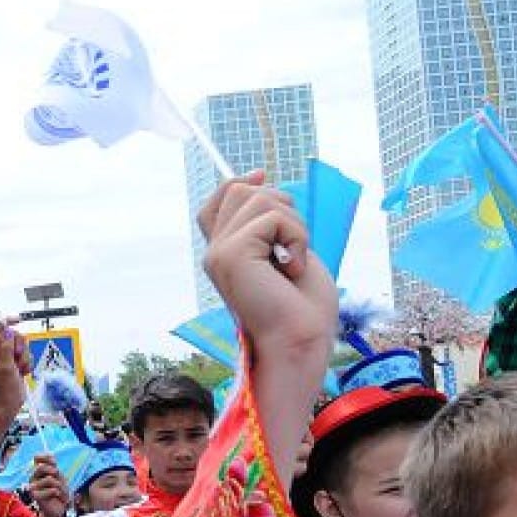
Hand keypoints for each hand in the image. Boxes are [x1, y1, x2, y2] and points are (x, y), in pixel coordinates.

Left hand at [0, 321, 32, 419]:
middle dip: (20, 346)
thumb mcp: (6, 369)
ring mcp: (6, 358)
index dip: (5, 323)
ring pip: (21, 345)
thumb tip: (7, 333)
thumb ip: (6, 349)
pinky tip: (23, 373)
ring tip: (20, 369)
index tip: (18, 320)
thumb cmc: (4, 391)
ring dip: (25, 357)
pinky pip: (26, 355)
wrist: (9, 405)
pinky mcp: (15, 363)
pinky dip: (27, 363)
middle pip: (12, 336)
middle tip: (18, 358)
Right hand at [29, 453, 69, 516]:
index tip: (55, 463)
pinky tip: (58, 498)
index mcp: (38, 471)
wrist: (58, 509)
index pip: (37, 458)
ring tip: (61, 492)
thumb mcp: (59, 477)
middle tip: (59, 479)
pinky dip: (59, 494)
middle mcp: (33, 478)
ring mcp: (32, 487)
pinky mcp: (35, 496)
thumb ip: (53, 467)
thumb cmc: (59, 492)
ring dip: (60, 486)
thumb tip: (50, 453)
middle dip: (54, 473)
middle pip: (41, 467)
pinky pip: (52, 490)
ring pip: (49, 480)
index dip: (46, 457)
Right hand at [198, 175, 333, 351]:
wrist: (300, 340)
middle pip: (240, 190)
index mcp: (225, 253)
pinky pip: (273, 218)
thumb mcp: (286, 250)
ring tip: (294, 261)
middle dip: (281, 206)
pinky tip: (294, 268)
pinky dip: (297, 238)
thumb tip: (259, 179)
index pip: (218, 201)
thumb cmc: (302, 306)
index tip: (262, 176)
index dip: (239, 182)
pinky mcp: (230, 255)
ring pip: (260, 198)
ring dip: (294, 225)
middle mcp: (214, 251)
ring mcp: (218, 253)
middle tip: (292, 247)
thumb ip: (270, 222)